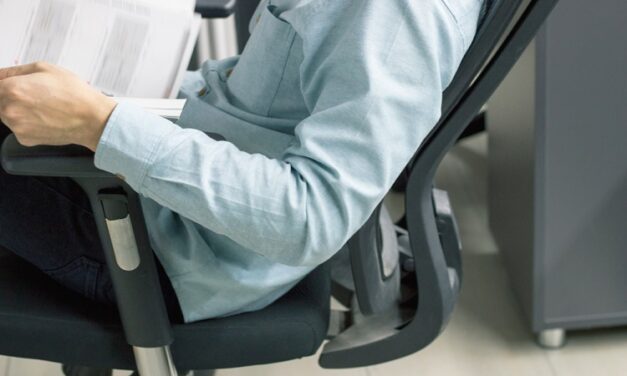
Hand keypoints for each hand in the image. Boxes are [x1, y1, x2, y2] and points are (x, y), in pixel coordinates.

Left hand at [0, 62, 115, 150]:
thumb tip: (1, 75)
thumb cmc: (74, 94)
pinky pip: (18, 128)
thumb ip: (15, 70)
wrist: (92, 119)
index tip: (12, 86)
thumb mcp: (45, 68)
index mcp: (11, 89)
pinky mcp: (25, 139)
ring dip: (17, 110)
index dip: (4, 84)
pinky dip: (27, 123)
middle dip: (9, 96)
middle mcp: (9, 109)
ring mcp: (16, 127)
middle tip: (33, 94)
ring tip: (42, 106)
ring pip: (6, 115)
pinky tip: (44, 117)